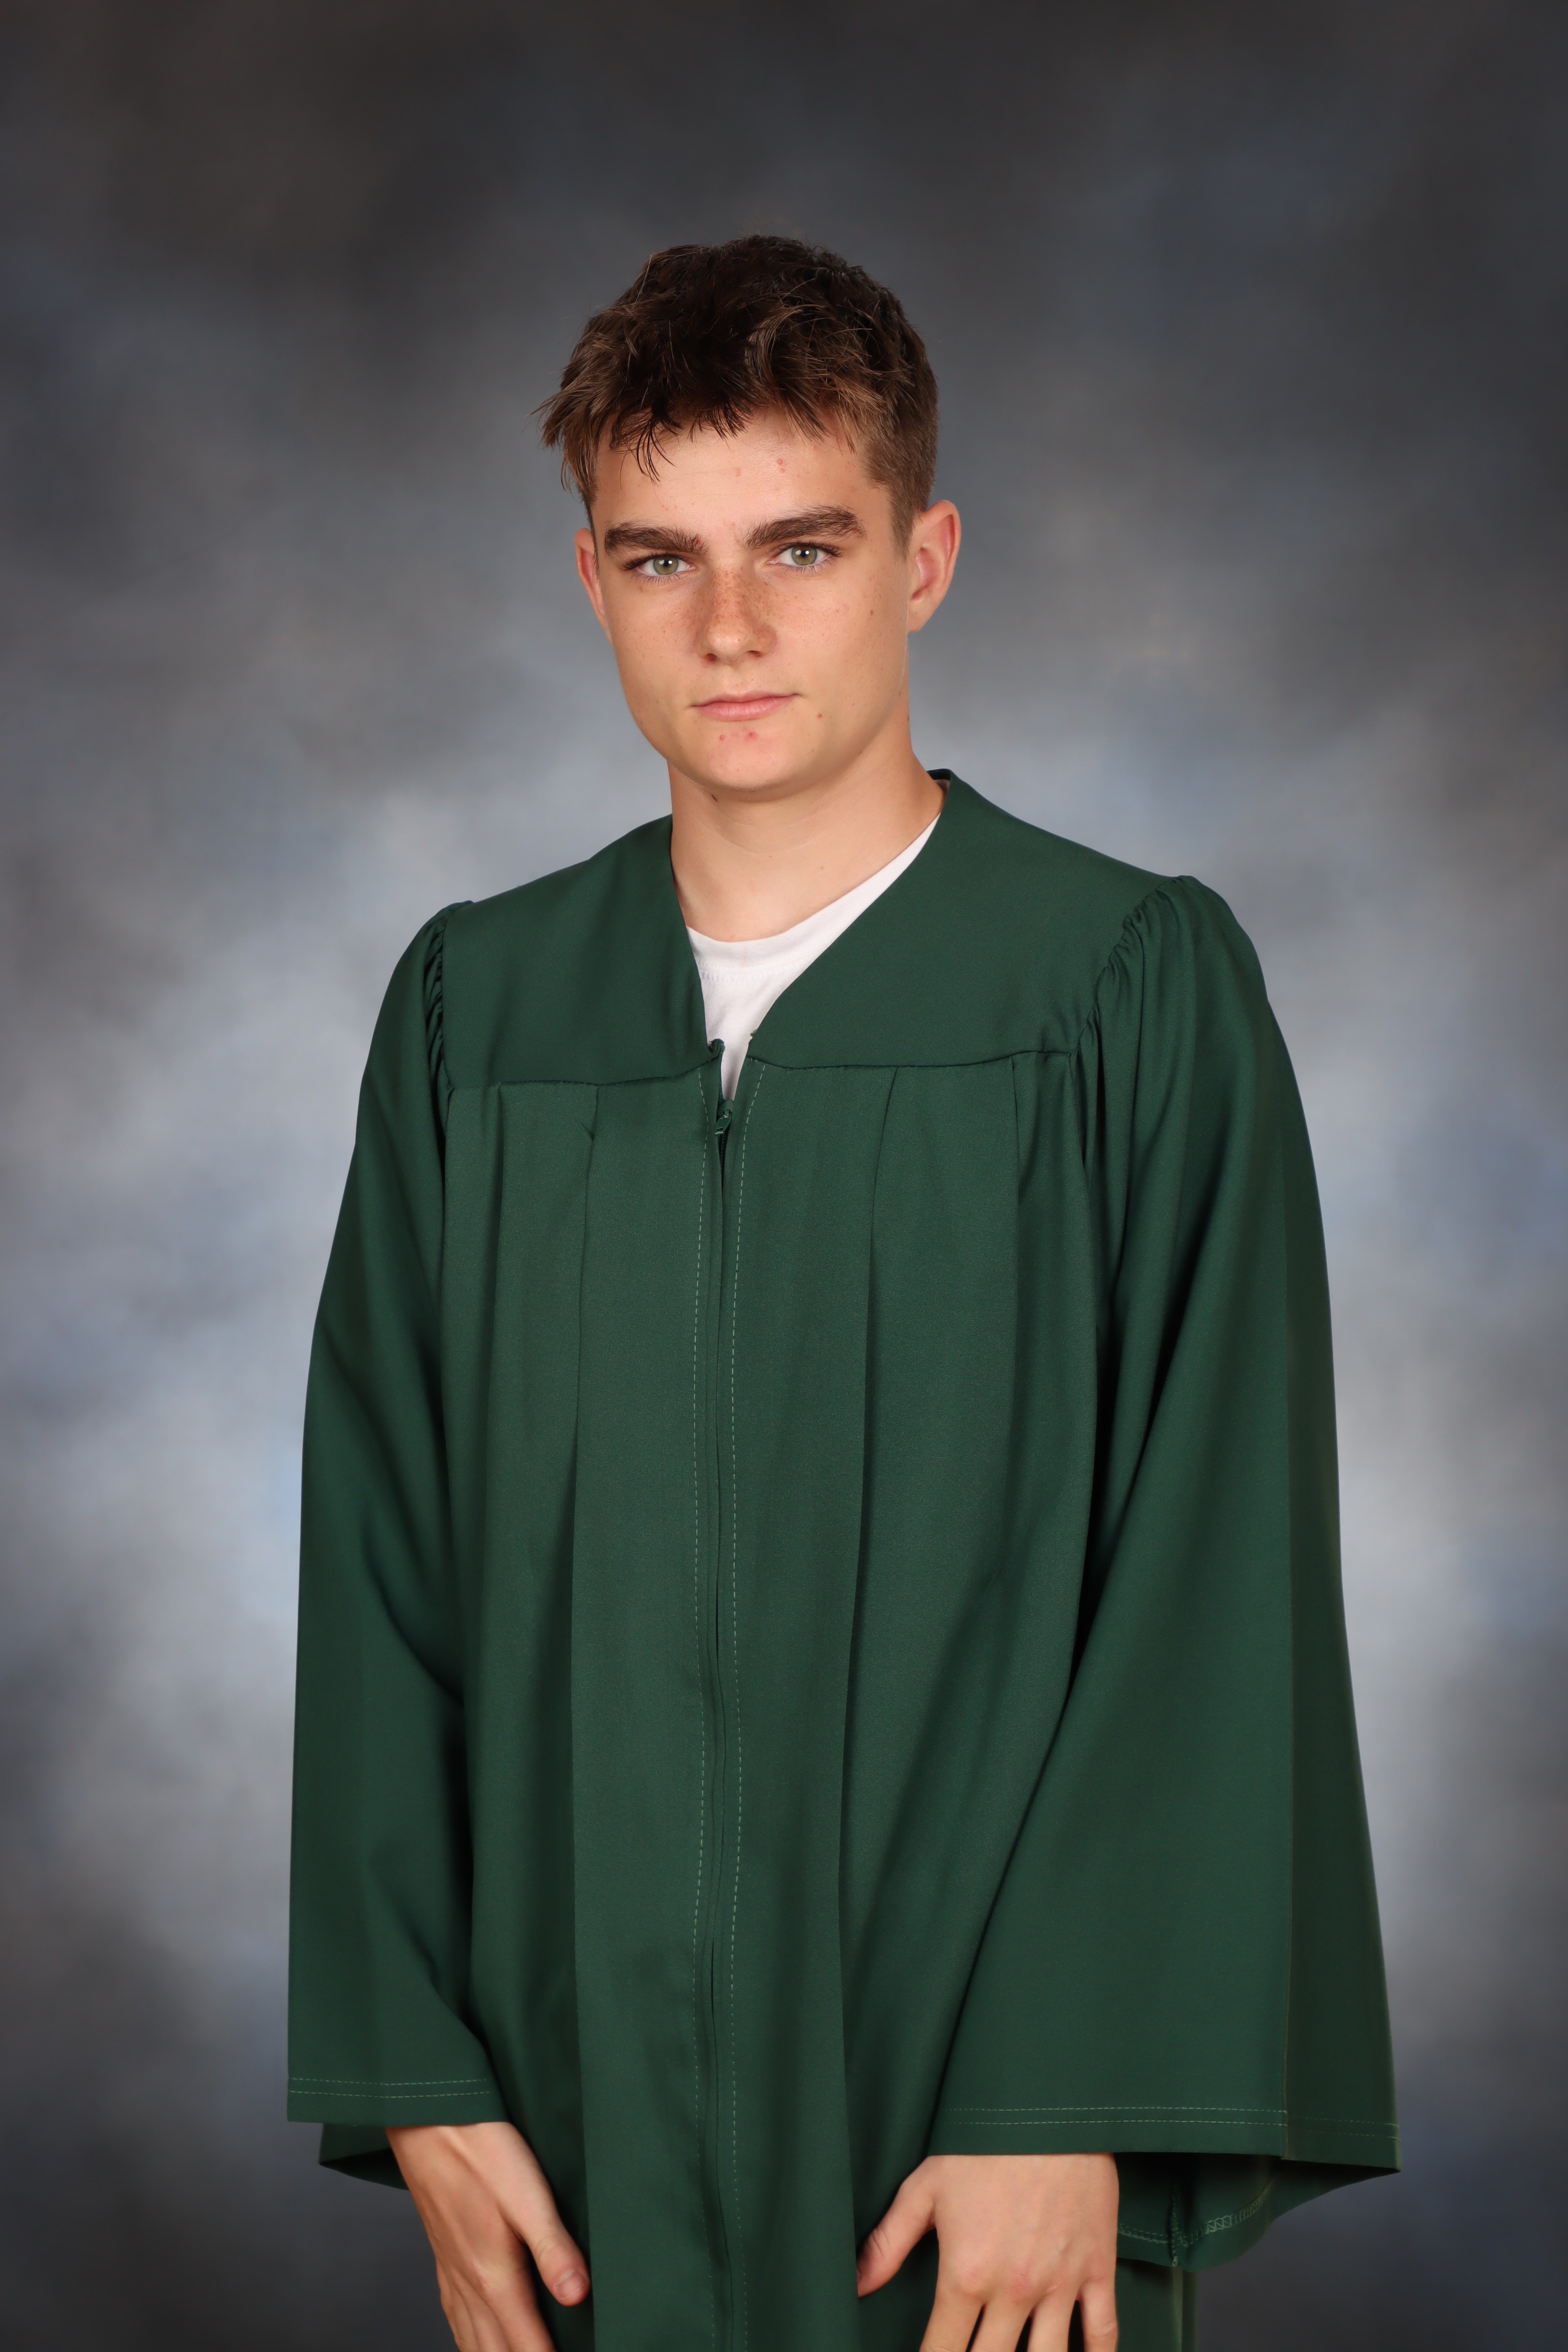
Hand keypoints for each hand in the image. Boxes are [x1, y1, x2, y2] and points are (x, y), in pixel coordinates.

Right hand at [386, 2119, 588, 2351]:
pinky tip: (479, 2338)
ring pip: (473, 2343)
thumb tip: (578, 2296)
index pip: (527, 2346)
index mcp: (495, 2277)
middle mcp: (470, 2286)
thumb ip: (554, 2248)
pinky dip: (473, 2343)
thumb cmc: (480, 2152)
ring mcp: (452, 2275)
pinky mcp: (444, 2260)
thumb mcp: (528, 2195)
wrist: (428, 2120)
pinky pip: (457, 2321)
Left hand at [857, 2151, 1117, 2351]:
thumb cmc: (984, 2143)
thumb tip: (858, 2284)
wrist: (1048, 2104)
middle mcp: (1013, 2291)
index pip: (942, 2351)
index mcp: (967, 2274)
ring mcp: (1059, 2284)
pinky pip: (1104, 2333)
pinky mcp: (1097, 2269)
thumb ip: (888, 2242)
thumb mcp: (925, 2187)